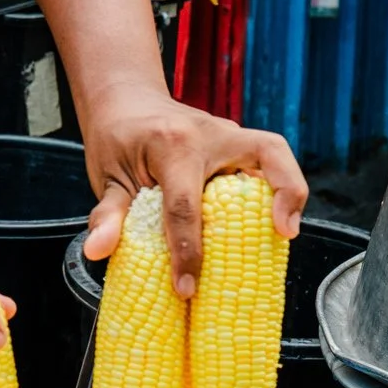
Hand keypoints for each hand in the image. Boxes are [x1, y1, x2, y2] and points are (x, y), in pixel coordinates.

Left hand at [81, 87, 306, 296]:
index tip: (186, 288)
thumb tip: (97, 251)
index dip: (187, 252)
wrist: (125, 100)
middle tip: (284, 234)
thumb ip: (107, 215)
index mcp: (172, 145)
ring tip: (285, 233)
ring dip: (289, 190)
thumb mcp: (107, 176)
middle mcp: (210, 133)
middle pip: (266, 152)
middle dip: (287, 192)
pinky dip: (276, 188)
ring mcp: (228, 134)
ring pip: (275, 153)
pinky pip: (265, 164)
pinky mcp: (236, 143)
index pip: (185, 205)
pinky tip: (269, 224)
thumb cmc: (116, 138)